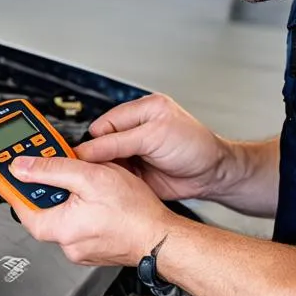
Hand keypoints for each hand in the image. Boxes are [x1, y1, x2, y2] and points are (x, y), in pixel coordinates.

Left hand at [0, 155, 175, 266]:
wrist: (163, 239)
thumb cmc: (135, 214)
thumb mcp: (90, 177)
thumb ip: (53, 170)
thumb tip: (22, 166)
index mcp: (55, 227)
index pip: (18, 202)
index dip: (13, 181)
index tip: (6, 169)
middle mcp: (63, 242)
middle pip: (41, 206)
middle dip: (50, 185)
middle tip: (65, 169)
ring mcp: (78, 247)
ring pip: (62, 213)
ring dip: (70, 196)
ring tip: (92, 184)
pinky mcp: (92, 247)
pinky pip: (79, 223)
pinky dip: (84, 209)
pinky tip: (101, 201)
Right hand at [72, 94, 234, 202]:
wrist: (213, 175)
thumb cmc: (195, 147)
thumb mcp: (154, 137)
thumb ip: (119, 142)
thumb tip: (87, 150)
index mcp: (141, 110)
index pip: (104, 123)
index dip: (94, 140)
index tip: (83, 156)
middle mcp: (134, 129)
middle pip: (101, 142)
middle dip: (96, 157)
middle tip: (92, 170)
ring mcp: (134, 151)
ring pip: (105, 161)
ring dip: (104, 171)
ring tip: (104, 180)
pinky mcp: (135, 171)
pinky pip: (114, 175)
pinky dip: (111, 182)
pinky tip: (114, 186)